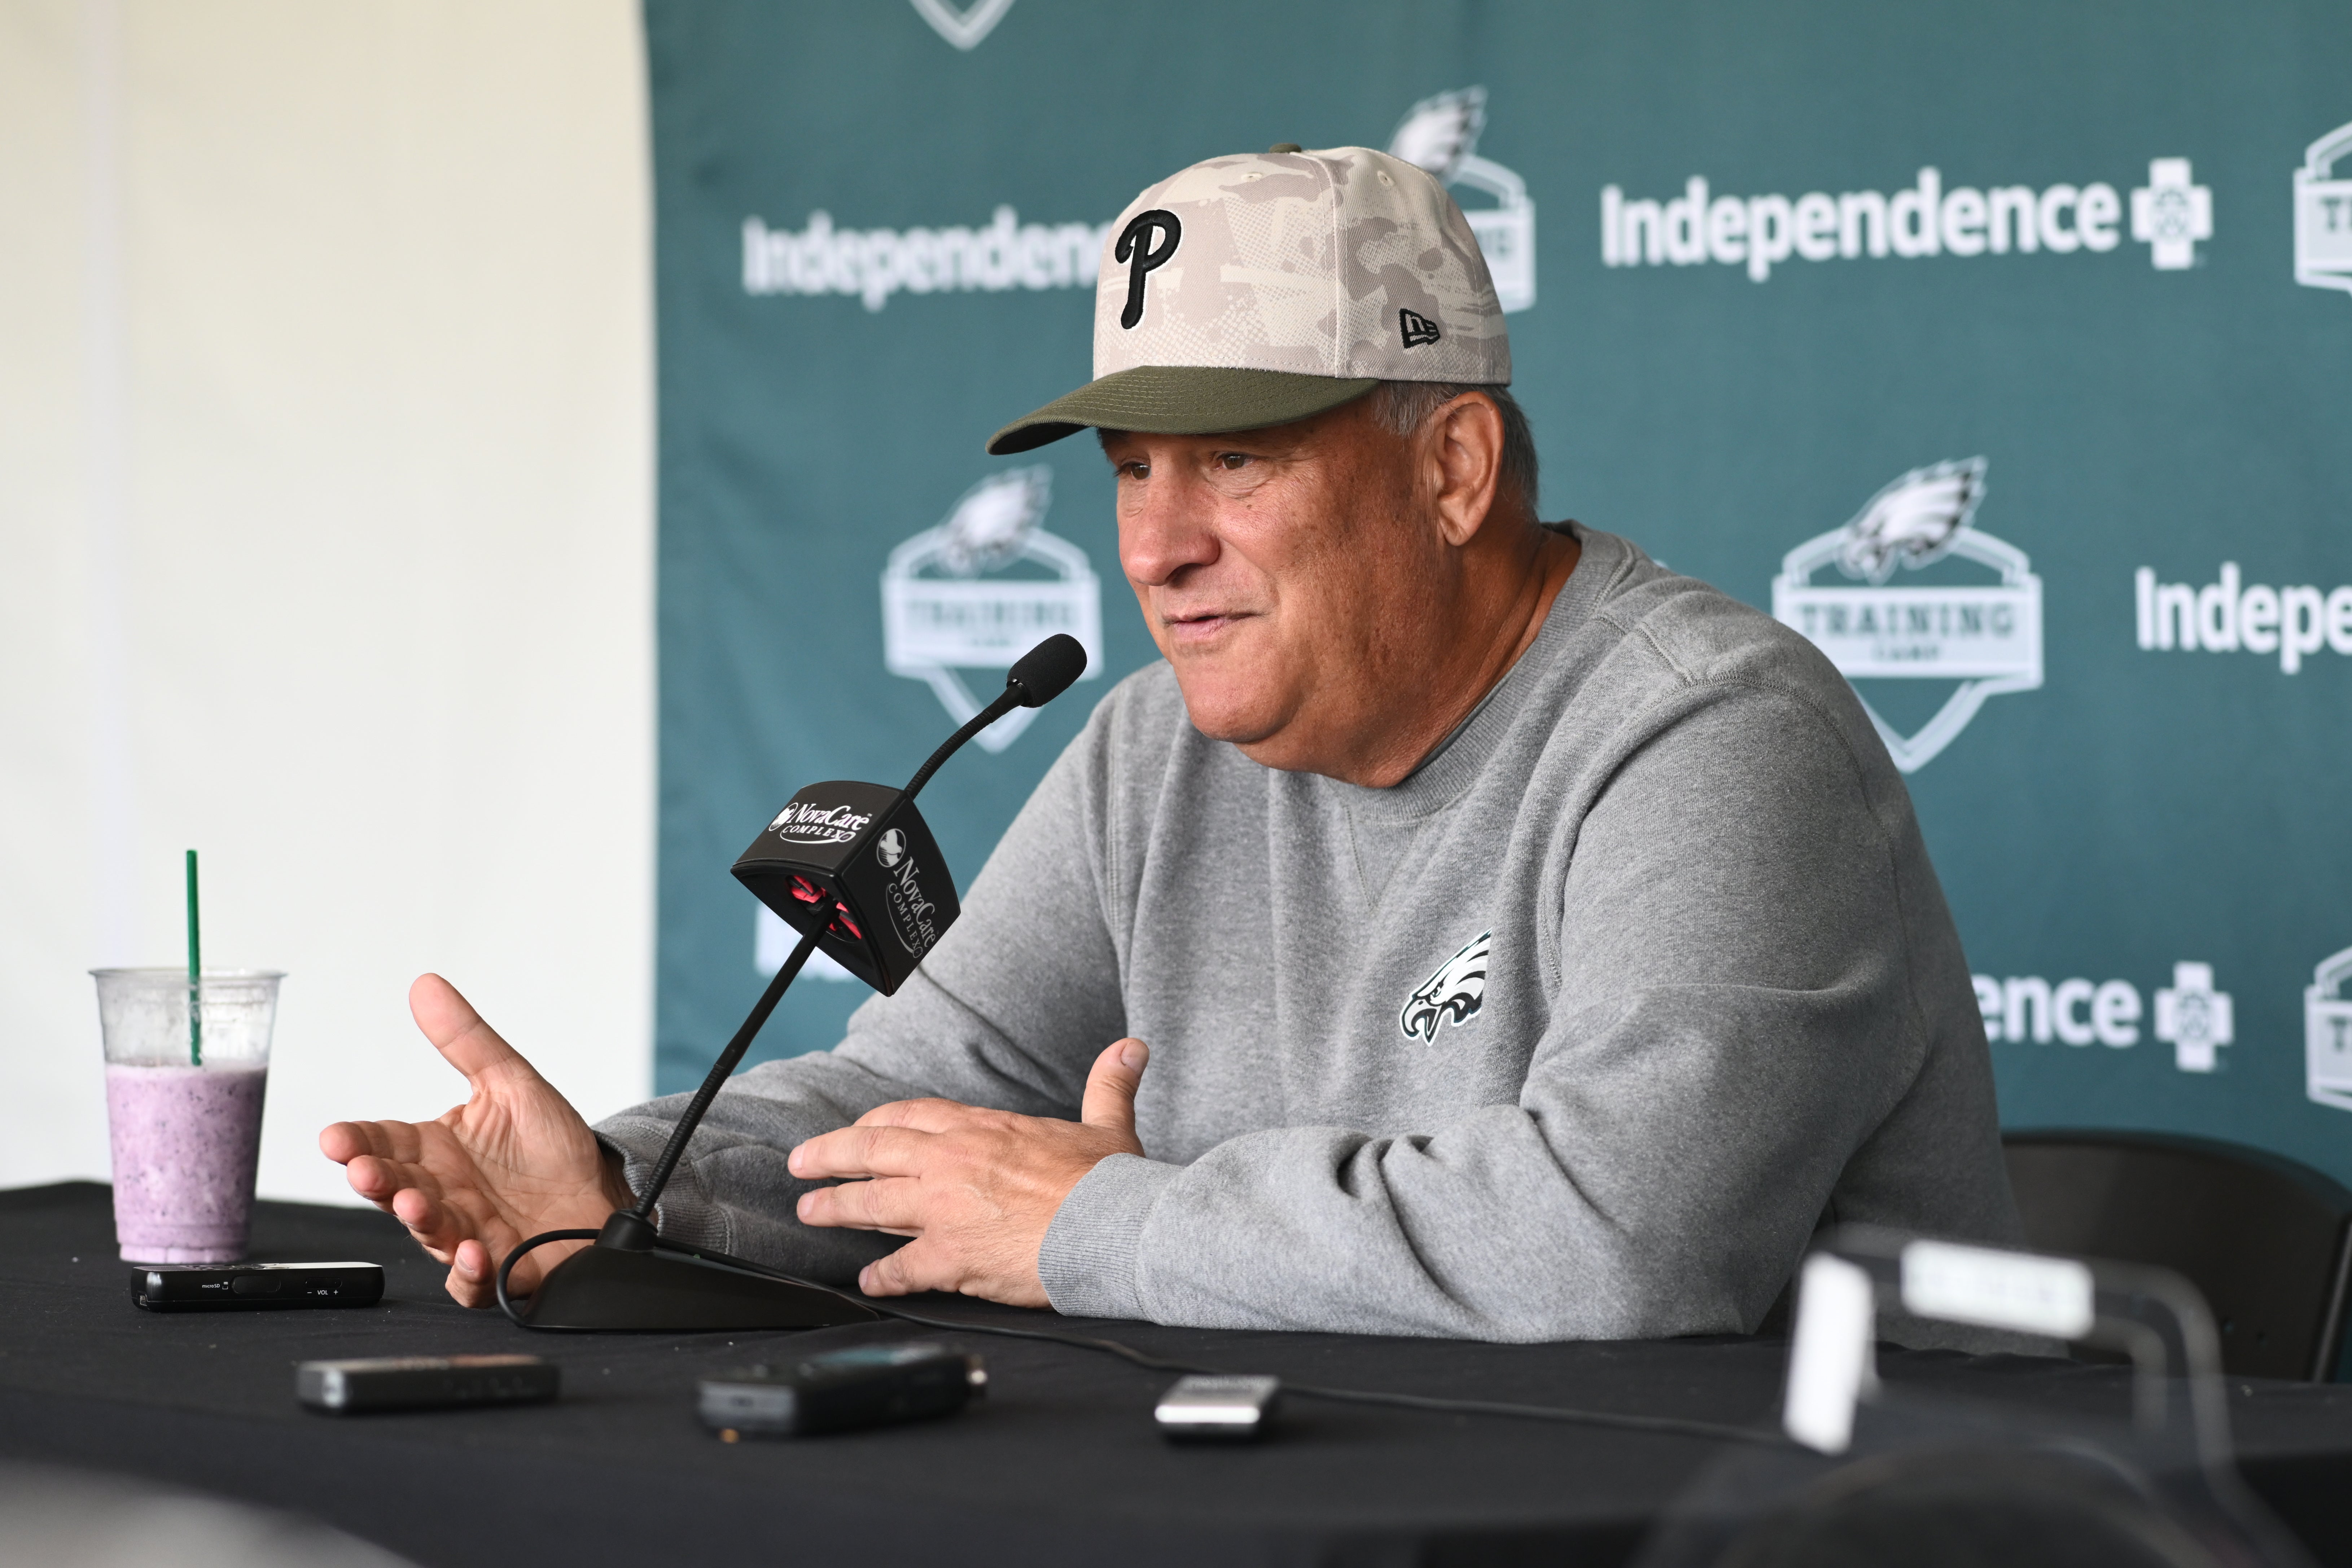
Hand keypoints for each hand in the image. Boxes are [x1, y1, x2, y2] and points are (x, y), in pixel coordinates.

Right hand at [319, 974, 632, 1306]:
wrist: (602, 1193)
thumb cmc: (551, 1146)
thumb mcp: (511, 1082)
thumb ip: (466, 1040)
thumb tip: (427, 985)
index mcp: (436, 1150)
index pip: (383, 1142)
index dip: (356, 1142)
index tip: (336, 1138)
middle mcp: (443, 1193)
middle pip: (395, 1188)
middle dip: (377, 1181)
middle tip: (365, 1170)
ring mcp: (465, 1233)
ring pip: (428, 1232)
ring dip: (419, 1219)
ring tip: (416, 1203)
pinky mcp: (496, 1269)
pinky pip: (473, 1281)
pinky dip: (470, 1272)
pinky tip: (474, 1252)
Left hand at [787, 1038, 1149, 1306]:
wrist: (1114, 1227)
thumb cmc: (1109, 1182)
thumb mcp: (1108, 1124)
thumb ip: (1108, 1084)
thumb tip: (1130, 1050)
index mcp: (984, 1129)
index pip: (911, 1116)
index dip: (875, 1123)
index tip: (858, 1130)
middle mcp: (953, 1163)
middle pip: (872, 1150)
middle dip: (829, 1156)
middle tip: (801, 1165)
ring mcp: (946, 1209)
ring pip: (871, 1203)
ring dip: (836, 1207)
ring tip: (811, 1212)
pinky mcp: (951, 1256)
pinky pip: (901, 1267)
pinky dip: (881, 1275)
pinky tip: (868, 1279)